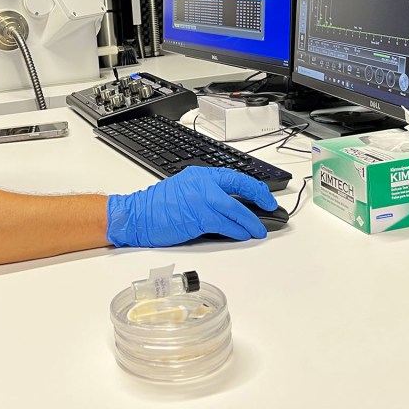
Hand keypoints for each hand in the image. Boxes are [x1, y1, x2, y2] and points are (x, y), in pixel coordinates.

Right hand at [106, 166, 278, 246]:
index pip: (234, 177)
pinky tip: (243, 234)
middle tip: (271, 208)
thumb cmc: (157, 206)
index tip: (264, 195)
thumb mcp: (184, 190)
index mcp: (200, 175)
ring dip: (251, 221)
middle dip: (260, 198)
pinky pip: (225, 224)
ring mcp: (201, 200)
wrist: (137, 215)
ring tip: (259, 230)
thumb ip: (206, 193)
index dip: (254, 186)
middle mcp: (202, 183)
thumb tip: (230, 205)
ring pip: (236, 209)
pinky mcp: (198, 218)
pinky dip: (238, 230)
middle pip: (240, 188)